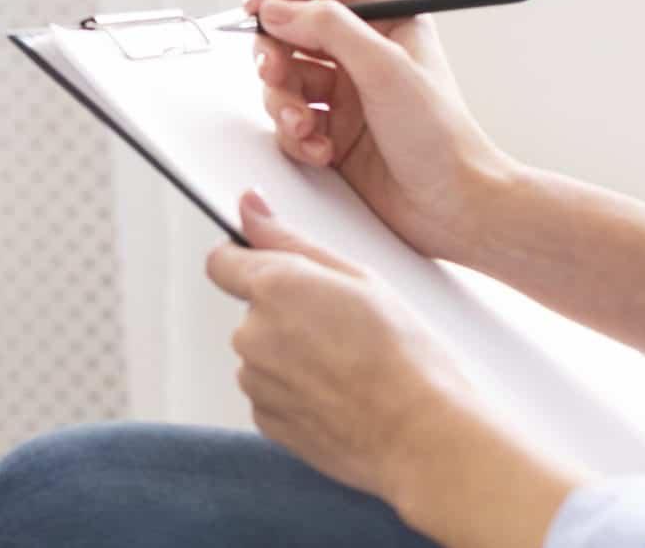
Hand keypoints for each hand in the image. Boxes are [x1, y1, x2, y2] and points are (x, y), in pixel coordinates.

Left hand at [207, 190, 576, 546]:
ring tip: (350, 366)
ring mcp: (256, 381)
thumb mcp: (360, 278)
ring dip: (293, 355)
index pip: (222, 261)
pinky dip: (298, 392)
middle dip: (288, 314)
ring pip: (264, 354)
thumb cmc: (405, 356)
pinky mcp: (266, 420)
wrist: (421, 436)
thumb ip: (292, 240)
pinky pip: (273, 393)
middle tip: (345, 328)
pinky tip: (342, 395)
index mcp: (274, 287)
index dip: (246, 261)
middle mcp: (252, 333)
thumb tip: (250, 209)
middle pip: (252, 311)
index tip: (274, 270)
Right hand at [242, 0, 514, 261]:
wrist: (451, 206)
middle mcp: (362, 50)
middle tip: (273, 72)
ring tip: (305, 126)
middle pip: (292, 27)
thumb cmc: (440, 137)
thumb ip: (329, 28)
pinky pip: (289, 119)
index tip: (257, 8)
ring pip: (284, 76)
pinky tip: (321, 150)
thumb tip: (276, 9)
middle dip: (275, 52)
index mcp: (387, 19)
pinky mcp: (331, 129)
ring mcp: (345, 91)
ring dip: (284, 102)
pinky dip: (296, 135)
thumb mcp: (385, 68)